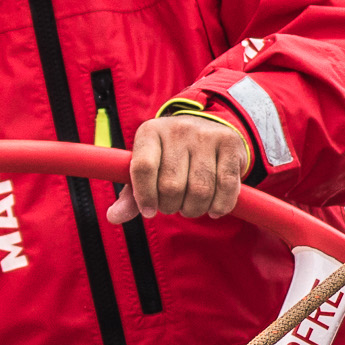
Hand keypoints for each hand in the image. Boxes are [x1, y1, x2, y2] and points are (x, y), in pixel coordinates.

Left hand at [111, 112, 255, 222]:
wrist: (208, 128)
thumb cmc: (170, 156)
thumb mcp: (148, 168)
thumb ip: (131, 194)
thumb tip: (114, 217)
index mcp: (150, 132)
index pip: (143, 168)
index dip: (144, 196)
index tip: (149, 211)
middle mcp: (178, 129)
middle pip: (172, 185)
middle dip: (171, 206)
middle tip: (173, 206)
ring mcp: (206, 135)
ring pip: (200, 190)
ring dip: (194, 209)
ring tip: (191, 207)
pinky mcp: (230, 144)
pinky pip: (226, 186)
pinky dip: (220, 206)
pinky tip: (214, 209)